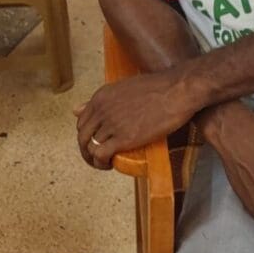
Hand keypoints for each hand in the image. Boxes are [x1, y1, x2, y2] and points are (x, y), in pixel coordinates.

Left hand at [73, 67, 198, 168]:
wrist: (177, 91)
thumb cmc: (157, 87)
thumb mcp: (122, 88)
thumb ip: (101, 100)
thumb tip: (76, 109)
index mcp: (100, 97)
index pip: (82, 122)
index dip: (86, 135)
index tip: (95, 141)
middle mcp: (102, 110)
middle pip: (83, 137)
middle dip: (87, 150)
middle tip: (97, 157)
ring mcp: (112, 124)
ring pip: (91, 147)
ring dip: (95, 159)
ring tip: (105, 163)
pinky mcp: (124, 138)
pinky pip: (102, 155)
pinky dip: (101, 163)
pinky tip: (109, 165)